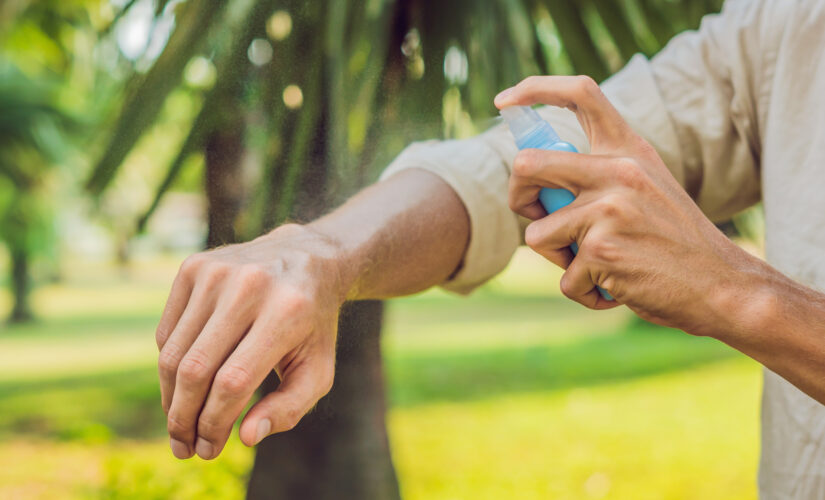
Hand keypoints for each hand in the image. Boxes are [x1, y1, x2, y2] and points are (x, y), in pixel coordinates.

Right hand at [156, 223, 345, 459]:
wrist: (305, 258)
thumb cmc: (312, 326)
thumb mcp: (318, 369)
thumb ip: (290, 408)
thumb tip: (247, 437)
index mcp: (287, 312)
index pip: (234, 382)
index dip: (214, 423)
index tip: (208, 450)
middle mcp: (249, 286)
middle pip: (196, 370)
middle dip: (184, 418)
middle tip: (185, 448)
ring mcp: (217, 272)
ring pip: (174, 354)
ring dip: (170, 399)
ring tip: (180, 425)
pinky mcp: (193, 267)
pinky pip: (167, 333)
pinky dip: (171, 366)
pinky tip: (186, 385)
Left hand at [494, 76, 757, 333]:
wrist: (721, 285)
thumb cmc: (675, 242)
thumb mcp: (646, 188)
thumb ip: (600, 176)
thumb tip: (532, 177)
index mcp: (629, 150)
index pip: (580, 93)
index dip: (534, 89)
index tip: (504, 102)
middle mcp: (618, 171)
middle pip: (527, 165)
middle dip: (517, 198)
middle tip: (535, 216)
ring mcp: (608, 210)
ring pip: (537, 235)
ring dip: (558, 259)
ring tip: (597, 266)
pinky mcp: (602, 251)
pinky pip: (564, 279)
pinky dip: (584, 292)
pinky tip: (616, 289)